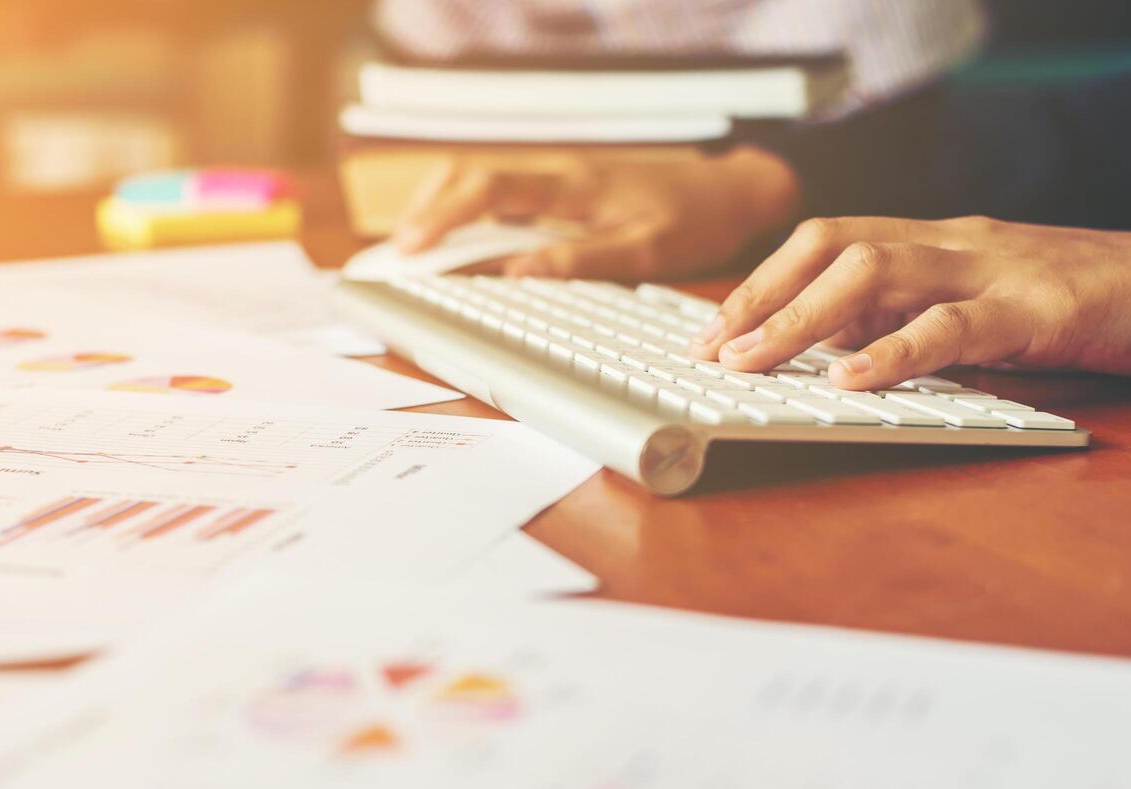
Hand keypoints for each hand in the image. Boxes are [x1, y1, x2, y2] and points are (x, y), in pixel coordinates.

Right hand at [391, 147, 801, 280]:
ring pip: (481, 181)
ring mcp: (560, 179)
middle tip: (396, 255)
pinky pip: (503, 194)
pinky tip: (459, 242)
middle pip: (469, 174)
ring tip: (415, 251)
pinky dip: (468, 214)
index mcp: (573, 185)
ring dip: (441, 210)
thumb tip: (516, 274)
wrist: (734, 192)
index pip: (489, 188)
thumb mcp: (646, 249)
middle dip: (425, 209)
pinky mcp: (566, 190)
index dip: (443, 216)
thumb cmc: (696, 220)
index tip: (411, 248)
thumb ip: (580, 260)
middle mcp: (559, 174)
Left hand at [691, 216, 1130, 389]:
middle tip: (709, 352)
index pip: (828, 244)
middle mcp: (953, 244)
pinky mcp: (1039, 308)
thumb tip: (837, 360)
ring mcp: (995, 269)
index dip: (763, 283)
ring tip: (748, 363)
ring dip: (800, 320)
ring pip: (876, 273)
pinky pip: (954, 325)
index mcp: (937, 243)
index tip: (713, 330)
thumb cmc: (1089, 302)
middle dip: (761, 298)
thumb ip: (920, 325)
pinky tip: (847, 380)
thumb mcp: (987, 309)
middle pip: (832, 249)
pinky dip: (894, 352)